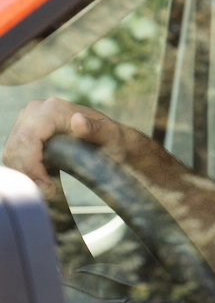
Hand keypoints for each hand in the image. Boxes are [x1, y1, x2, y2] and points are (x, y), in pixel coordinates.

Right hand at [2, 97, 130, 199]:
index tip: (46, 187)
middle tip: (47, 194)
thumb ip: (96, 130)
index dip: (32, 165)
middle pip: (16, 146)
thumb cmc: (114, 141)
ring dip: (25, 174)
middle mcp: (36, 110)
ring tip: (46, 190)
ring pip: (11, 152)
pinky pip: (14, 154)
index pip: (29, 138)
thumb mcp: (112, 138)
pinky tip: (41, 182)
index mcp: (53, 109)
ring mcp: (28, 119)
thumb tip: (77, 121)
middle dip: (28, 173)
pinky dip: (24, 170)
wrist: (112, 140)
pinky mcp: (26, 131)